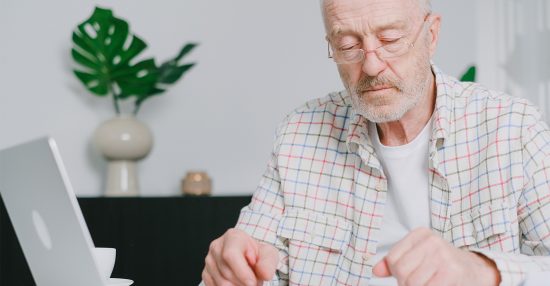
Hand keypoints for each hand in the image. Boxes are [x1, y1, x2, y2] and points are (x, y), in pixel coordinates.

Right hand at [202, 228, 278, 285]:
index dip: (241, 272)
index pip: (230, 255)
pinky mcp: (206, 273)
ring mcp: (209, 260)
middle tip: (255, 281)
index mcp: (233, 237)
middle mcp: (217, 246)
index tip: (252, 283)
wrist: (249, 258)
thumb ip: (268, 263)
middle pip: (227, 272)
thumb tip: (264, 274)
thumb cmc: (258, 255)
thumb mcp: (268, 255)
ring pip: (221, 283)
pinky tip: (237, 284)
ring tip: (247, 281)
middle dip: (243, 283)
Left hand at [372, 227, 500, 285]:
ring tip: (430, 282)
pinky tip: (438, 284)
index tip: (408, 275)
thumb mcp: (417, 256)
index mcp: (420, 234)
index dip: (397, 273)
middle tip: (421, 282)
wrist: (475, 270)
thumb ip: (394, 262)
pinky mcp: (451, 271)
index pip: (393, 258)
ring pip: (412, 283)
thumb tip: (375, 271)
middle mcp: (431, 241)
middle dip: (407, 283)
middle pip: (401, 271)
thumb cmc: (443, 264)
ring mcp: (442, 255)